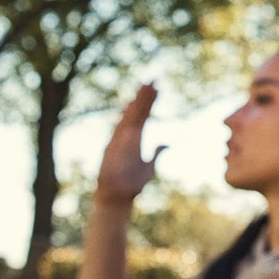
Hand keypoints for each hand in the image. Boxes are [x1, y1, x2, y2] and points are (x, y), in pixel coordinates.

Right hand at [94, 84, 164, 204]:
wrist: (117, 197)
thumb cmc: (132, 184)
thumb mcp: (150, 166)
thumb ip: (157, 153)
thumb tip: (166, 143)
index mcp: (136, 139)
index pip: (144, 116)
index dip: (150, 102)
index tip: (156, 88)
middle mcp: (126, 137)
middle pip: (137, 113)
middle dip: (144, 97)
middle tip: (152, 81)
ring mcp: (118, 141)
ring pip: (129, 118)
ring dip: (137, 104)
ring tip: (145, 88)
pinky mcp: (112, 149)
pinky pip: (119, 132)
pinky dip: (124, 121)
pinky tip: (130, 108)